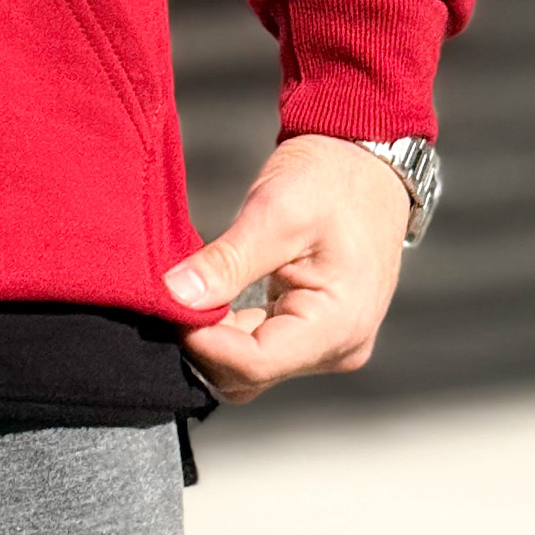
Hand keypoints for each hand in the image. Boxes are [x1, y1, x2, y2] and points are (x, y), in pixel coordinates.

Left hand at [162, 133, 412, 403]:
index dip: (202, 341)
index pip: (254, 363)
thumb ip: (228, 261)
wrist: (366, 162)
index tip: (168, 304)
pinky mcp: (313, 330)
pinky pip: (261, 345)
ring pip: (251, 364)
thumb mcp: (276, 212)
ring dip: (214, 336)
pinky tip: (208, 295)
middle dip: (203, 342)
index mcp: (338, 326)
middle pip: (251, 372)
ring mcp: (327, 343)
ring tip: (187, 291)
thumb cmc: (332, 181)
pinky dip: (230, 327)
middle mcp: (338, 347)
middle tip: (170, 295)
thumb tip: (176, 296)